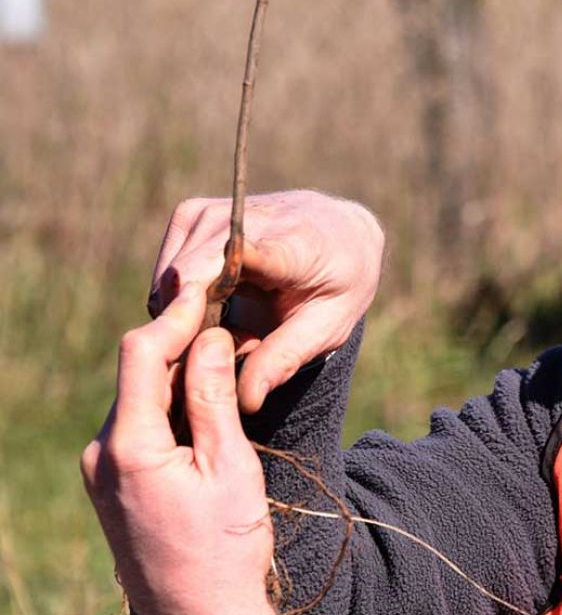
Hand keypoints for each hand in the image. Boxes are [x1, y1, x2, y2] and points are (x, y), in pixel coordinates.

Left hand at [82, 283, 314, 614]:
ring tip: (232, 367)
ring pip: (140, 398)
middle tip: (235, 327)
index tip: (209, 288)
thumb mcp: (232, 465)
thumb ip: (214, 396)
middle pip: (139, 371)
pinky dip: (172, 409)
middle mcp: (102, 452)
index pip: (141, 351)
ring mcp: (102, 471)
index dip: (177, 315)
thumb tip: (208, 337)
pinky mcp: (113, 486)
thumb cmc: (225, 548)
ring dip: (181, 377)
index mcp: (129, 445)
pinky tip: (210, 411)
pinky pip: (140, 427)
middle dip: (184, 344)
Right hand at [151, 190, 383, 411]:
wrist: (340, 232)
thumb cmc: (339, 283)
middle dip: (191, 327)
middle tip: (215, 361)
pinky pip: (167, 274)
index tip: (203, 338)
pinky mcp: (192, 214)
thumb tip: (245, 402)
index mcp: (291, 242)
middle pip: (189, 277)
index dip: (210, 295)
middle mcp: (245, 217)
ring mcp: (213, 211)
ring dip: (185, 317)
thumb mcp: (328, 326)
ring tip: (225, 334)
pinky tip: (213, 314)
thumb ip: (284, 359)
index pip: (238, 254)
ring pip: (170, 280)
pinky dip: (180, 302)